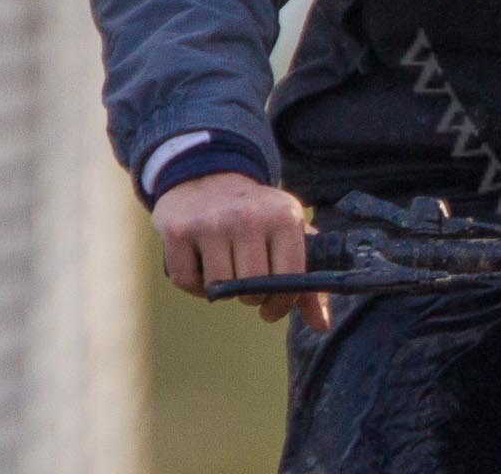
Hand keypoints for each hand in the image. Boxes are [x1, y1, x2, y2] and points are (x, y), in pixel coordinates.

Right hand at [150, 171, 330, 330]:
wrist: (209, 175)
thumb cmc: (257, 215)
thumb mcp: (289, 233)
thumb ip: (307, 280)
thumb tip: (322, 325)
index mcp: (285, 217)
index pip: (290, 277)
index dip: (281, 303)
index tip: (273, 308)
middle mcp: (249, 216)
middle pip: (252, 287)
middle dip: (250, 298)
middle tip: (248, 287)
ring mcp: (212, 222)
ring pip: (219, 287)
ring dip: (222, 291)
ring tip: (227, 272)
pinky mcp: (178, 230)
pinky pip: (187, 281)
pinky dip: (194, 286)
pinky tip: (203, 267)